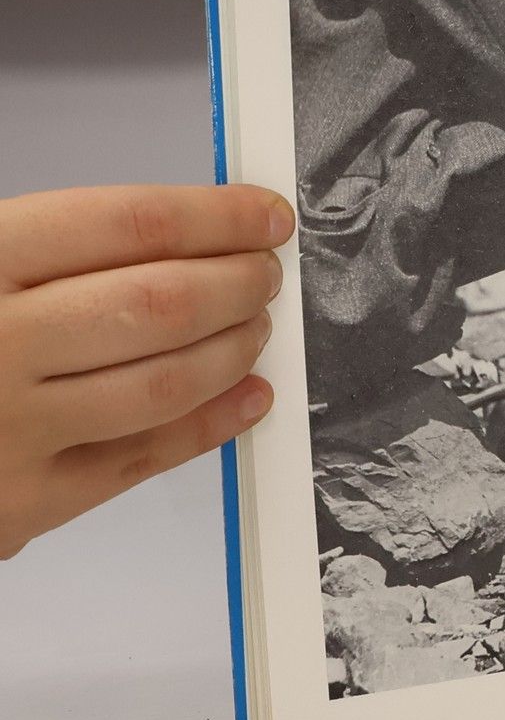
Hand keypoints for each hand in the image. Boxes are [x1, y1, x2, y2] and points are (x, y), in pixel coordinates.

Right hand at [0, 184, 291, 558]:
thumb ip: (39, 244)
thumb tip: (176, 227)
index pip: (129, 224)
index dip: (216, 215)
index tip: (263, 214)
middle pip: (160, 303)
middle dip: (237, 281)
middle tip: (264, 269)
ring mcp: (10, 432)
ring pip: (166, 382)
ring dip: (235, 347)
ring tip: (255, 323)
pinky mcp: (20, 505)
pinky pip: (140, 460)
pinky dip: (211, 424)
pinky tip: (246, 396)